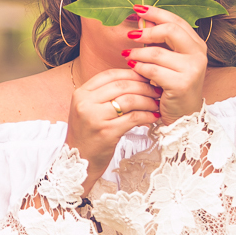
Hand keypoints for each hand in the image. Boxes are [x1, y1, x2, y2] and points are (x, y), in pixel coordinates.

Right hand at [65, 67, 159, 193]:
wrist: (79, 161)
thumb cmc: (88, 134)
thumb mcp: (87, 109)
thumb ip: (103, 94)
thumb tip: (132, 79)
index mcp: (81, 94)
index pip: (110, 75)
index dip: (131, 73)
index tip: (145, 77)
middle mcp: (86, 103)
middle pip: (122, 85)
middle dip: (143, 86)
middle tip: (156, 89)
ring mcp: (95, 118)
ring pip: (129, 100)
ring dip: (147, 100)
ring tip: (156, 103)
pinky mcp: (107, 132)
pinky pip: (133, 118)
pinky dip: (147, 116)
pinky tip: (153, 117)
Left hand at [124, 4, 206, 124]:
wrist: (182, 116)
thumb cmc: (171, 86)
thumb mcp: (166, 60)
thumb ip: (156, 41)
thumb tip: (140, 20)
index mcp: (197, 44)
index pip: (176, 20)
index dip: (156, 13)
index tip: (137, 8)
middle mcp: (199, 54)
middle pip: (170, 30)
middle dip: (146, 31)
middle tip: (130, 35)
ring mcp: (192, 69)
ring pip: (157, 53)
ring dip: (137, 54)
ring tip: (126, 56)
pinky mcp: (182, 84)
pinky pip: (153, 70)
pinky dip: (140, 69)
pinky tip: (133, 69)